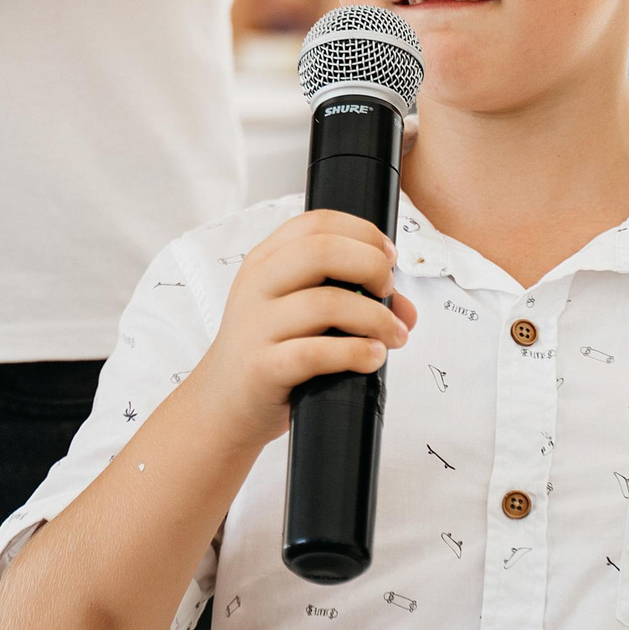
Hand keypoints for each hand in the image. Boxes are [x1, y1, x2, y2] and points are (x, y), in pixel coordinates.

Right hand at [183, 210, 416, 454]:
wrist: (222, 405)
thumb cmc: (268, 352)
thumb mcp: (300, 315)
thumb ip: (351, 300)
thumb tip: (406, 311)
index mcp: (265, 262)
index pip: (316, 224)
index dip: (363, 233)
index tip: (388, 257)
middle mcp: (257, 286)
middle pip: (322, 251)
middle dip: (370, 266)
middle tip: (388, 292)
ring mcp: (256, 326)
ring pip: (326, 303)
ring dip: (375, 318)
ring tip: (393, 335)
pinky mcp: (262, 367)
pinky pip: (316, 353)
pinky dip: (355, 353)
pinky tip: (371, 357)